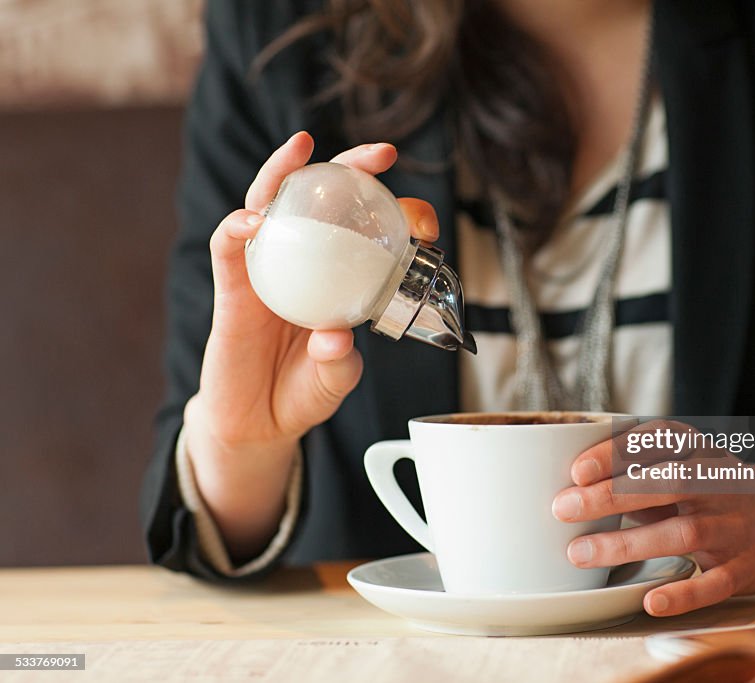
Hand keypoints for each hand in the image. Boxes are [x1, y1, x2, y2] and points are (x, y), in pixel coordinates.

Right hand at [187, 132, 438, 558]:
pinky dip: (236, 229)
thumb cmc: (303, 392)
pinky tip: (252, 219)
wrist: (259, 423)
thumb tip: (336, 335)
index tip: (422, 211)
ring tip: (302, 147)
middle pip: (320, 200)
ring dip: (282, 172)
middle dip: (348, 168)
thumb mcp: (334, 380)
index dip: (392, 210)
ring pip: (269, 206)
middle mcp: (303, 263)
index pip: (364, 228)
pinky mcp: (231, 289)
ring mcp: (266, 271)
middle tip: (378, 153)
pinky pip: (229, 250)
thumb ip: (338, 361)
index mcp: (338, 278)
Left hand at [551, 422, 754, 616]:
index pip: (656, 441)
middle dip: (611, 495)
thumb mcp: (684, 465)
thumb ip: (637, 472)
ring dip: (628, 543)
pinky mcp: (744, 568)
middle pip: (664, 483)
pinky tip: (651, 600)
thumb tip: (574, 486)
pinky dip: (684, 593)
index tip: (577, 471)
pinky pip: (714, 582)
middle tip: (563, 508)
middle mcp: (716, 483)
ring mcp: (732, 526)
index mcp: (698, 452)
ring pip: (682, 533)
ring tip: (580, 553)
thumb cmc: (714, 490)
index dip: (615, 454)